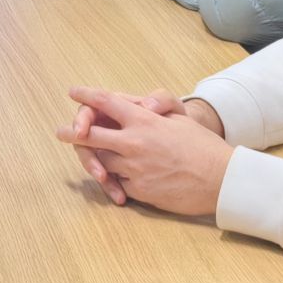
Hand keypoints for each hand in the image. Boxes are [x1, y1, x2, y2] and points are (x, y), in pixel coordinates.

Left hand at [55, 86, 233, 216]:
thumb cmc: (203, 146)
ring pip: (101, 160)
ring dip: (94, 157)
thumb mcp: (178, 119)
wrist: (221, 180)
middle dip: (72, 132)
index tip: (73, 92)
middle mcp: (133, 143)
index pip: (105, 102)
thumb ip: (152, 112)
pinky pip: (118, 182)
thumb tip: (136, 107)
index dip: (86, 96)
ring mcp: (134, 168)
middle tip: (60, 132)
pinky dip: (116, 178)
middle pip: (90, 135)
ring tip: (87, 156)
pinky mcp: (139, 190)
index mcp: (143, 120)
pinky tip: (115, 178)